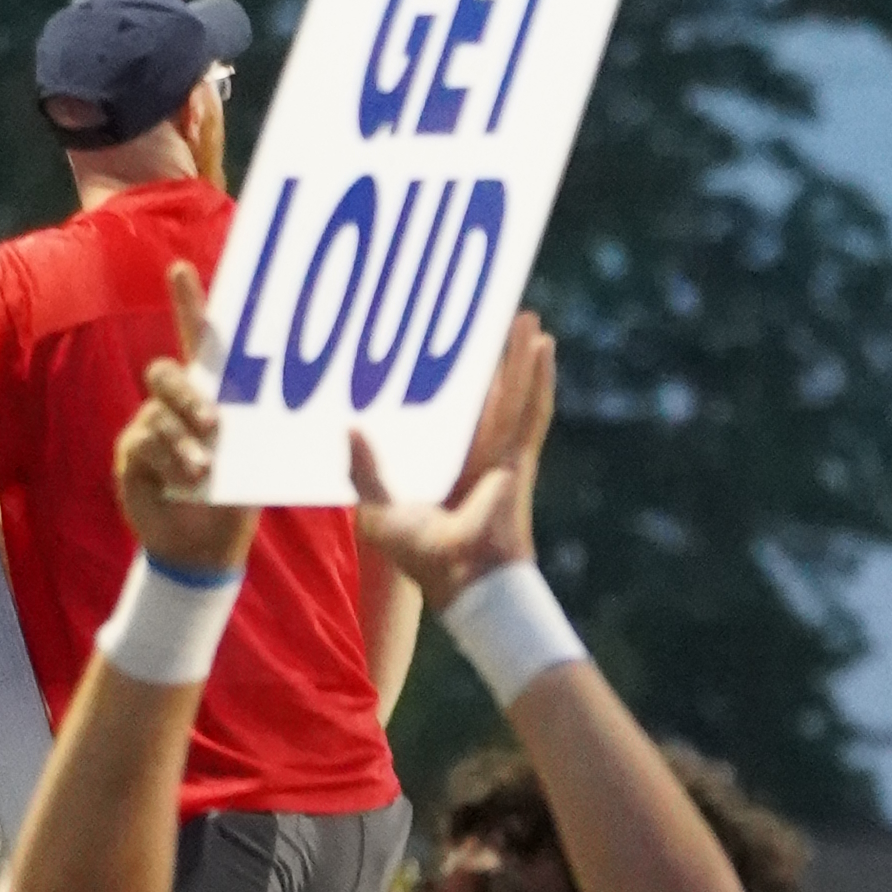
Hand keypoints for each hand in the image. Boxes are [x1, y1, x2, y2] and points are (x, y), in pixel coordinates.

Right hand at [111, 262, 257, 575]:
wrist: (207, 546)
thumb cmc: (239, 496)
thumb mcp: (263, 461)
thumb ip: (275, 434)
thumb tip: (326, 417)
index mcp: (211, 395)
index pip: (196, 341)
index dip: (187, 304)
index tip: (181, 270)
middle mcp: (175, 404)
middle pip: (169, 374)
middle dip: (189, 394)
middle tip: (214, 423)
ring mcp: (149, 426)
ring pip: (158, 413)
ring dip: (183, 438)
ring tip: (204, 468)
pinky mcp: (131, 454)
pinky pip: (145, 443)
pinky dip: (170, 461)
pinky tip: (188, 480)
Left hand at [350, 312, 554, 609]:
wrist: (463, 577)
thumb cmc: (422, 556)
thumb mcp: (378, 510)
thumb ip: (363, 471)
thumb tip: (348, 428)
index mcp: (446, 466)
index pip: (449, 414)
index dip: (450, 381)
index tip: (445, 344)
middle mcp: (478, 456)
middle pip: (488, 394)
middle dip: (493, 356)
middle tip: (492, 314)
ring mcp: (504, 454)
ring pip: (515, 394)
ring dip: (521, 356)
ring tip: (526, 317)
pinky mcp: (520, 456)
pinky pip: (532, 409)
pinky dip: (540, 378)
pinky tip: (544, 347)